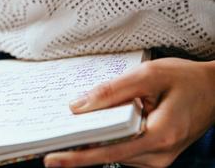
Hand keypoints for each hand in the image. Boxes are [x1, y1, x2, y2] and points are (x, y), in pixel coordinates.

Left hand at [44, 57, 214, 167]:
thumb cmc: (185, 79)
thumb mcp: (148, 75)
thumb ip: (111, 91)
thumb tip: (78, 106)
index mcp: (159, 136)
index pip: (108, 152)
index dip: (78, 157)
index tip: (51, 158)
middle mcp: (158, 155)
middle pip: (109, 155)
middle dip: (79, 147)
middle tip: (49, 140)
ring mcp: (158, 158)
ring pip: (115, 153)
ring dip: (92, 142)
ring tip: (67, 131)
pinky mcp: (155, 154)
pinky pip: (124, 149)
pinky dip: (107, 139)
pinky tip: (94, 127)